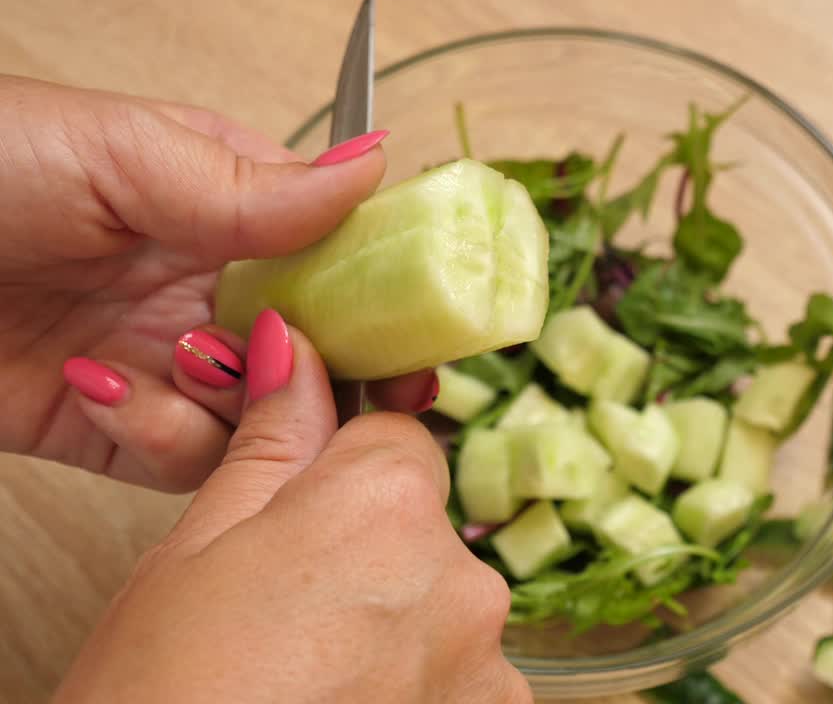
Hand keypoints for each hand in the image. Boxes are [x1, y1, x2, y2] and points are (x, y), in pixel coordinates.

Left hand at [0, 74, 434, 490]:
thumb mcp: (120, 153)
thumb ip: (251, 183)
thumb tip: (373, 167)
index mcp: (217, 200)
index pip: (333, 246)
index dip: (380, 284)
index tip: (414, 316)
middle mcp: (201, 281)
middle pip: (315, 341)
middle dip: (335, 366)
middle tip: (352, 379)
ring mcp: (163, 357)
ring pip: (264, 412)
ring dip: (238, 405)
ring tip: (185, 362)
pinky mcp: (117, 425)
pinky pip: (187, 459)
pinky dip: (164, 438)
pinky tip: (104, 387)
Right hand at [52, 313, 529, 703]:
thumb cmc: (161, 698)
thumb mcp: (196, 550)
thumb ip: (271, 442)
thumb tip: (294, 347)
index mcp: (387, 503)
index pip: (395, 438)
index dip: (340, 474)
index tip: (298, 515)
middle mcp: (462, 575)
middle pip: (424, 525)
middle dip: (368, 552)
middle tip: (284, 613)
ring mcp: (487, 661)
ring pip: (443, 605)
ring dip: (396, 627)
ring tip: (312, 675)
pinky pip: (466, 675)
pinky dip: (419, 686)